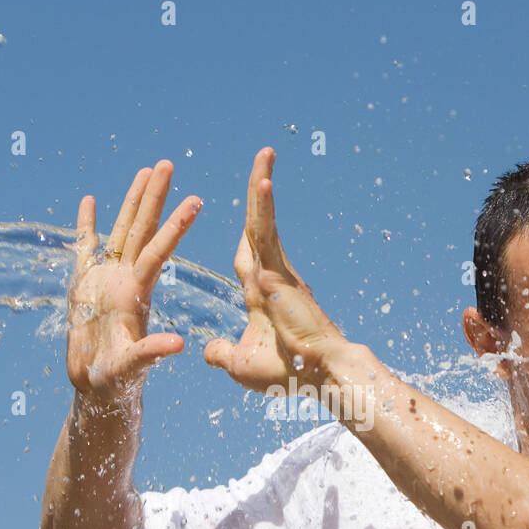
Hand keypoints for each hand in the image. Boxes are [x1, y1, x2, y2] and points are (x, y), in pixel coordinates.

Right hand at [65, 160, 200, 406]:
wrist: (98, 390)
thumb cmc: (117, 383)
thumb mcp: (134, 368)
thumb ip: (150, 352)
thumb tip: (176, 344)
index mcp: (137, 294)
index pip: (158, 250)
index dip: (175, 225)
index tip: (196, 199)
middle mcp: (125, 280)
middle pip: (142, 229)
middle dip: (154, 197)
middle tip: (167, 164)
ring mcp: (105, 280)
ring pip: (120, 230)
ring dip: (131, 201)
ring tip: (144, 171)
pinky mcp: (84, 286)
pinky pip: (84, 248)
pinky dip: (85, 225)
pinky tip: (88, 201)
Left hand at [203, 147, 347, 392]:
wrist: (319, 374)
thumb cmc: (288, 371)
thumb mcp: (241, 364)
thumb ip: (222, 353)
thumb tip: (208, 351)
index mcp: (262, 293)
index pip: (247, 255)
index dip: (245, 234)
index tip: (246, 212)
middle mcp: (271, 275)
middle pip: (256, 227)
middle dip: (258, 193)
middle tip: (263, 159)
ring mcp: (277, 271)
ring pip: (262, 222)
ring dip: (261, 186)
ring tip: (264, 154)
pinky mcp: (280, 272)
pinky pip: (267, 234)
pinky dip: (263, 208)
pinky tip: (261, 184)